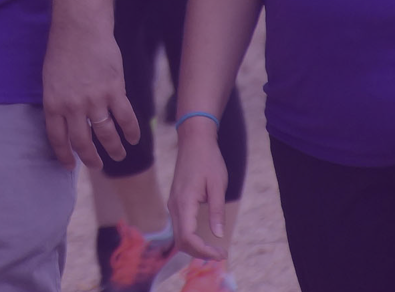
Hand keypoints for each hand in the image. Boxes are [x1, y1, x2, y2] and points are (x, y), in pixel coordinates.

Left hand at [41, 20, 137, 169]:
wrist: (80, 29)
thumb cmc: (62, 50)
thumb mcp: (51, 79)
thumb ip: (59, 102)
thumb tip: (70, 122)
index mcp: (53, 104)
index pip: (58, 139)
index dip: (64, 155)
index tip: (70, 166)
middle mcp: (73, 107)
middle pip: (82, 142)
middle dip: (90, 158)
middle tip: (96, 165)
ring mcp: (94, 100)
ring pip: (106, 134)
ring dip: (113, 149)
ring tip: (118, 156)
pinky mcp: (114, 91)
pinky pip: (125, 118)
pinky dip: (131, 131)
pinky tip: (134, 138)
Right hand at [168, 118, 229, 260]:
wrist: (193, 140)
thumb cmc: (208, 160)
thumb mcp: (217, 185)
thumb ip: (216, 211)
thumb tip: (218, 235)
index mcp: (184, 202)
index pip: (188, 237)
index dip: (203, 251)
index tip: (222, 254)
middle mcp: (174, 205)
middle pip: (181, 240)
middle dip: (199, 252)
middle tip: (221, 254)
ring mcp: (173, 203)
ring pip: (179, 235)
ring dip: (195, 246)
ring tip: (214, 249)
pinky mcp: (176, 201)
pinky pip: (180, 226)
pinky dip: (191, 237)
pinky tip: (205, 237)